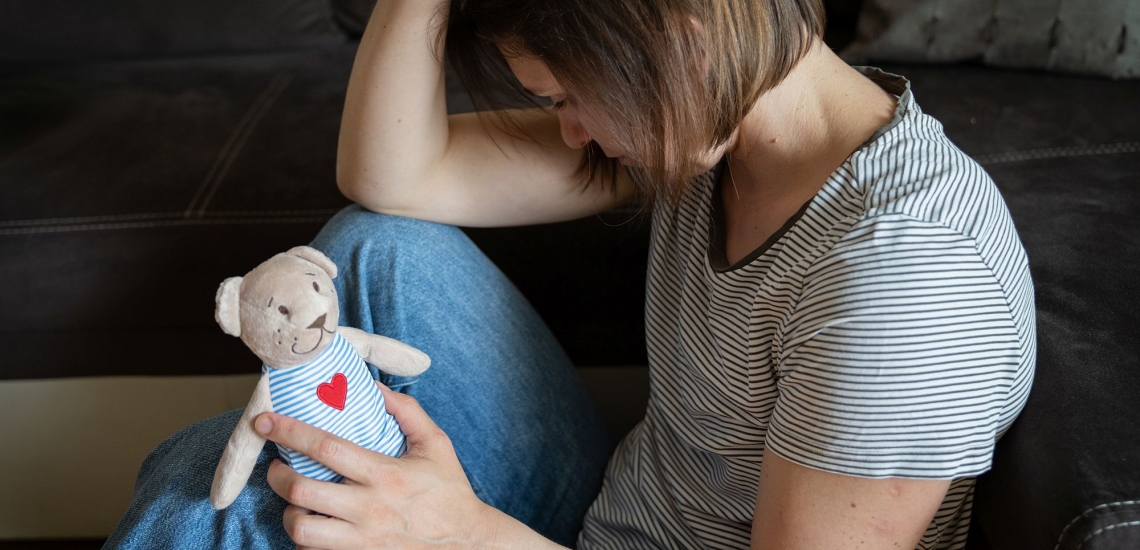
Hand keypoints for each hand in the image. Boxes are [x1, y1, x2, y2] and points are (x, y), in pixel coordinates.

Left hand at [254, 384, 514, 548]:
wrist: (467, 544)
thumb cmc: (449, 491)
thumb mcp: (435, 444)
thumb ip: (406, 411)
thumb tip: (374, 386)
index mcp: (385, 473)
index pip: (326, 447)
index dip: (290, 432)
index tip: (266, 422)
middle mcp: (369, 508)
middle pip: (302, 490)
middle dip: (277, 475)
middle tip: (277, 466)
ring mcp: (362, 538)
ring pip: (302, 528)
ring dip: (289, 512)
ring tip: (294, 501)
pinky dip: (306, 538)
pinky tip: (313, 524)